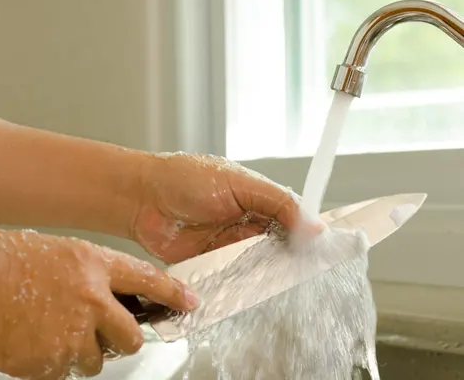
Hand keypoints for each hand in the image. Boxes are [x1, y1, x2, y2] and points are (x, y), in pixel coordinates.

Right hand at [0, 230, 196, 379]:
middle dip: (124, 339)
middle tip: (105, 333)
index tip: (190, 303)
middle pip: (132, 335)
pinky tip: (38, 342)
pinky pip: (68, 371)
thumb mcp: (62, 253)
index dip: (174, 293)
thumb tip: (114, 296)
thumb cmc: (10, 262)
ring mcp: (72, 333)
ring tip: (54, 333)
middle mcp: (91, 299)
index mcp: (94, 265)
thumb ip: (93, 275)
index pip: (148, 279)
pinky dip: (57, 363)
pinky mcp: (51, 362)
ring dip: (84, 352)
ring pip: (99, 359)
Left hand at [131, 153, 321, 263]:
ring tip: (280, 277)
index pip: (292, 216)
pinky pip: (235, 275)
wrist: (143, 198)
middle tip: (304, 268)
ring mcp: (229, 243)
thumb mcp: (240, 183)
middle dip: (290, 256)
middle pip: (279, 243)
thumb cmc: (186, 179)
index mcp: (256, 197)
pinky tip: (253, 287)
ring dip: (268, 270)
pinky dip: (244, 281)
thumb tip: (314, 223)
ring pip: (259, 262)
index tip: (322, 249)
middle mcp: (246, 221)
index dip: (307, 233)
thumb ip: (278, 202)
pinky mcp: (213, 262)